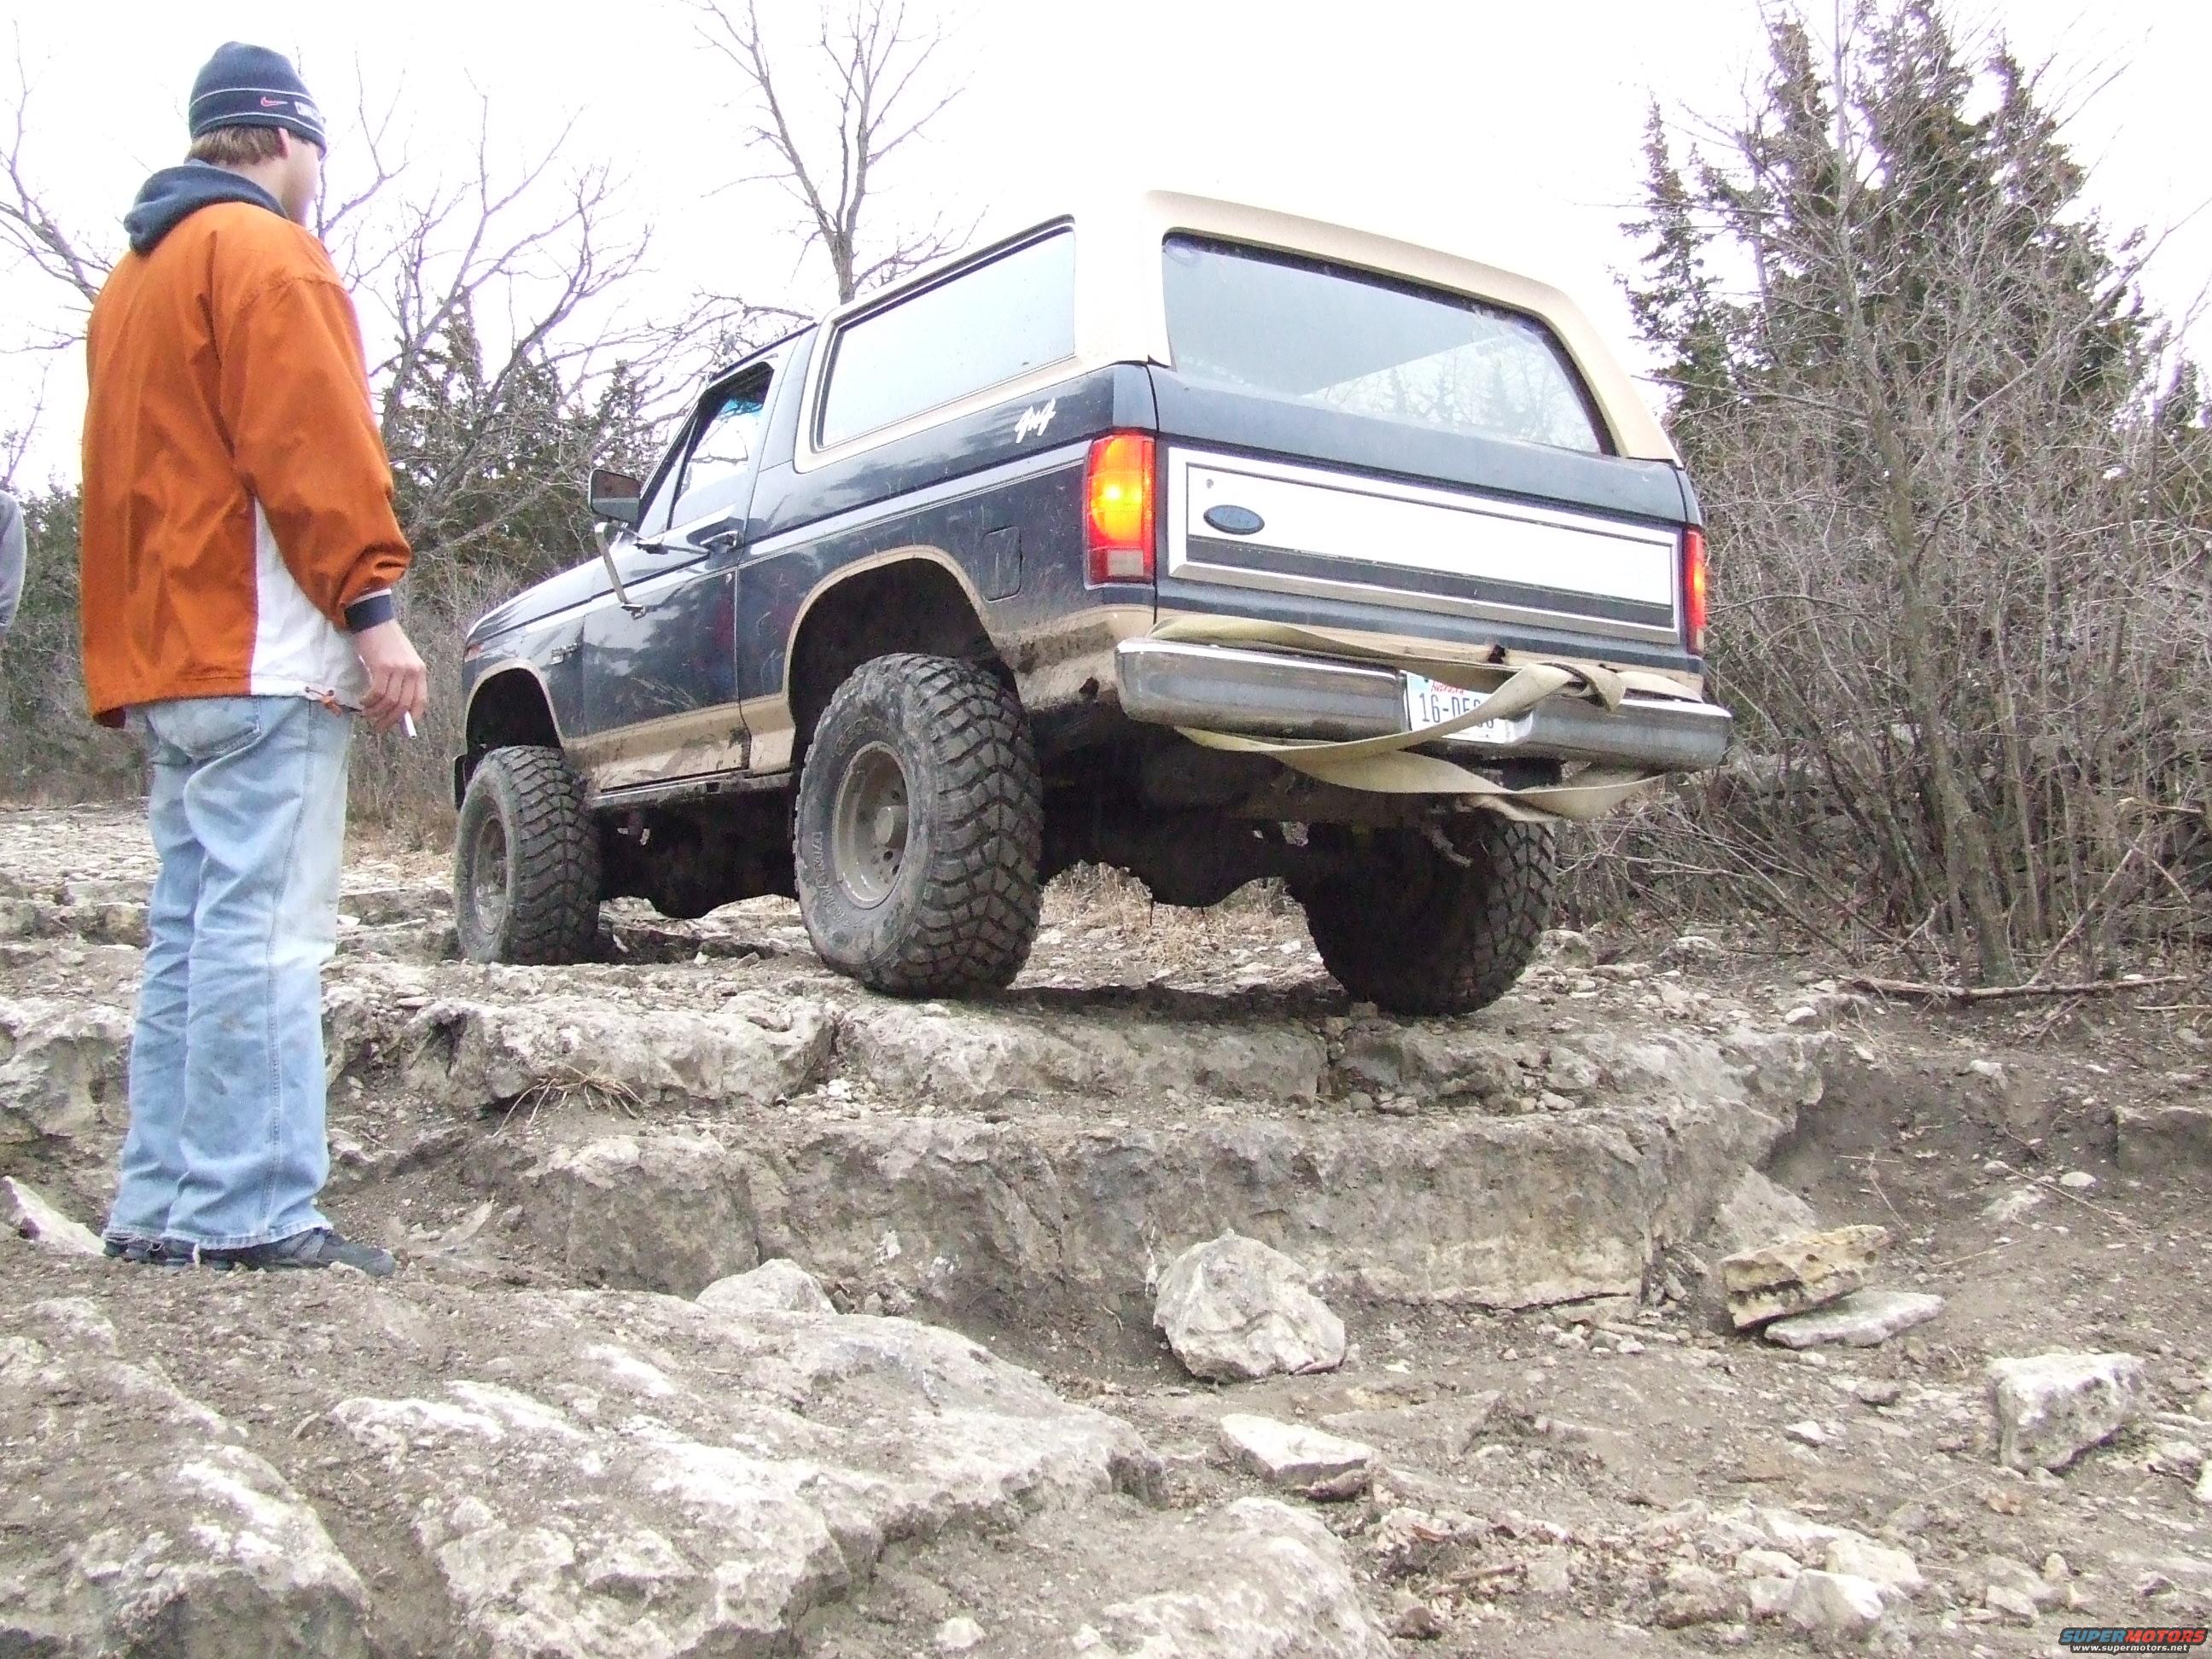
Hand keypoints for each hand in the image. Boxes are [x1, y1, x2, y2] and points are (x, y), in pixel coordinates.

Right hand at [354, 619, 427, 733]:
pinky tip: (363, 702)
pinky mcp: (382, 666)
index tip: (401, 727)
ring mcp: (398, 669)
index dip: (411, 717)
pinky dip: (369, 701)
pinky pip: (376, 692)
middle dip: (390, 720)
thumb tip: (396, 707)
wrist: (373, 620)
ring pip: (389, 701)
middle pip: (403, 705)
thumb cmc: (385, 642)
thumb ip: (402, 681)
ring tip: (367, 715)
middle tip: (378, 727)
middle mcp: (412, 671)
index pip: (420, 701)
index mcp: (420, 671)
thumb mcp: (401, 661)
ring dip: (376, 712)